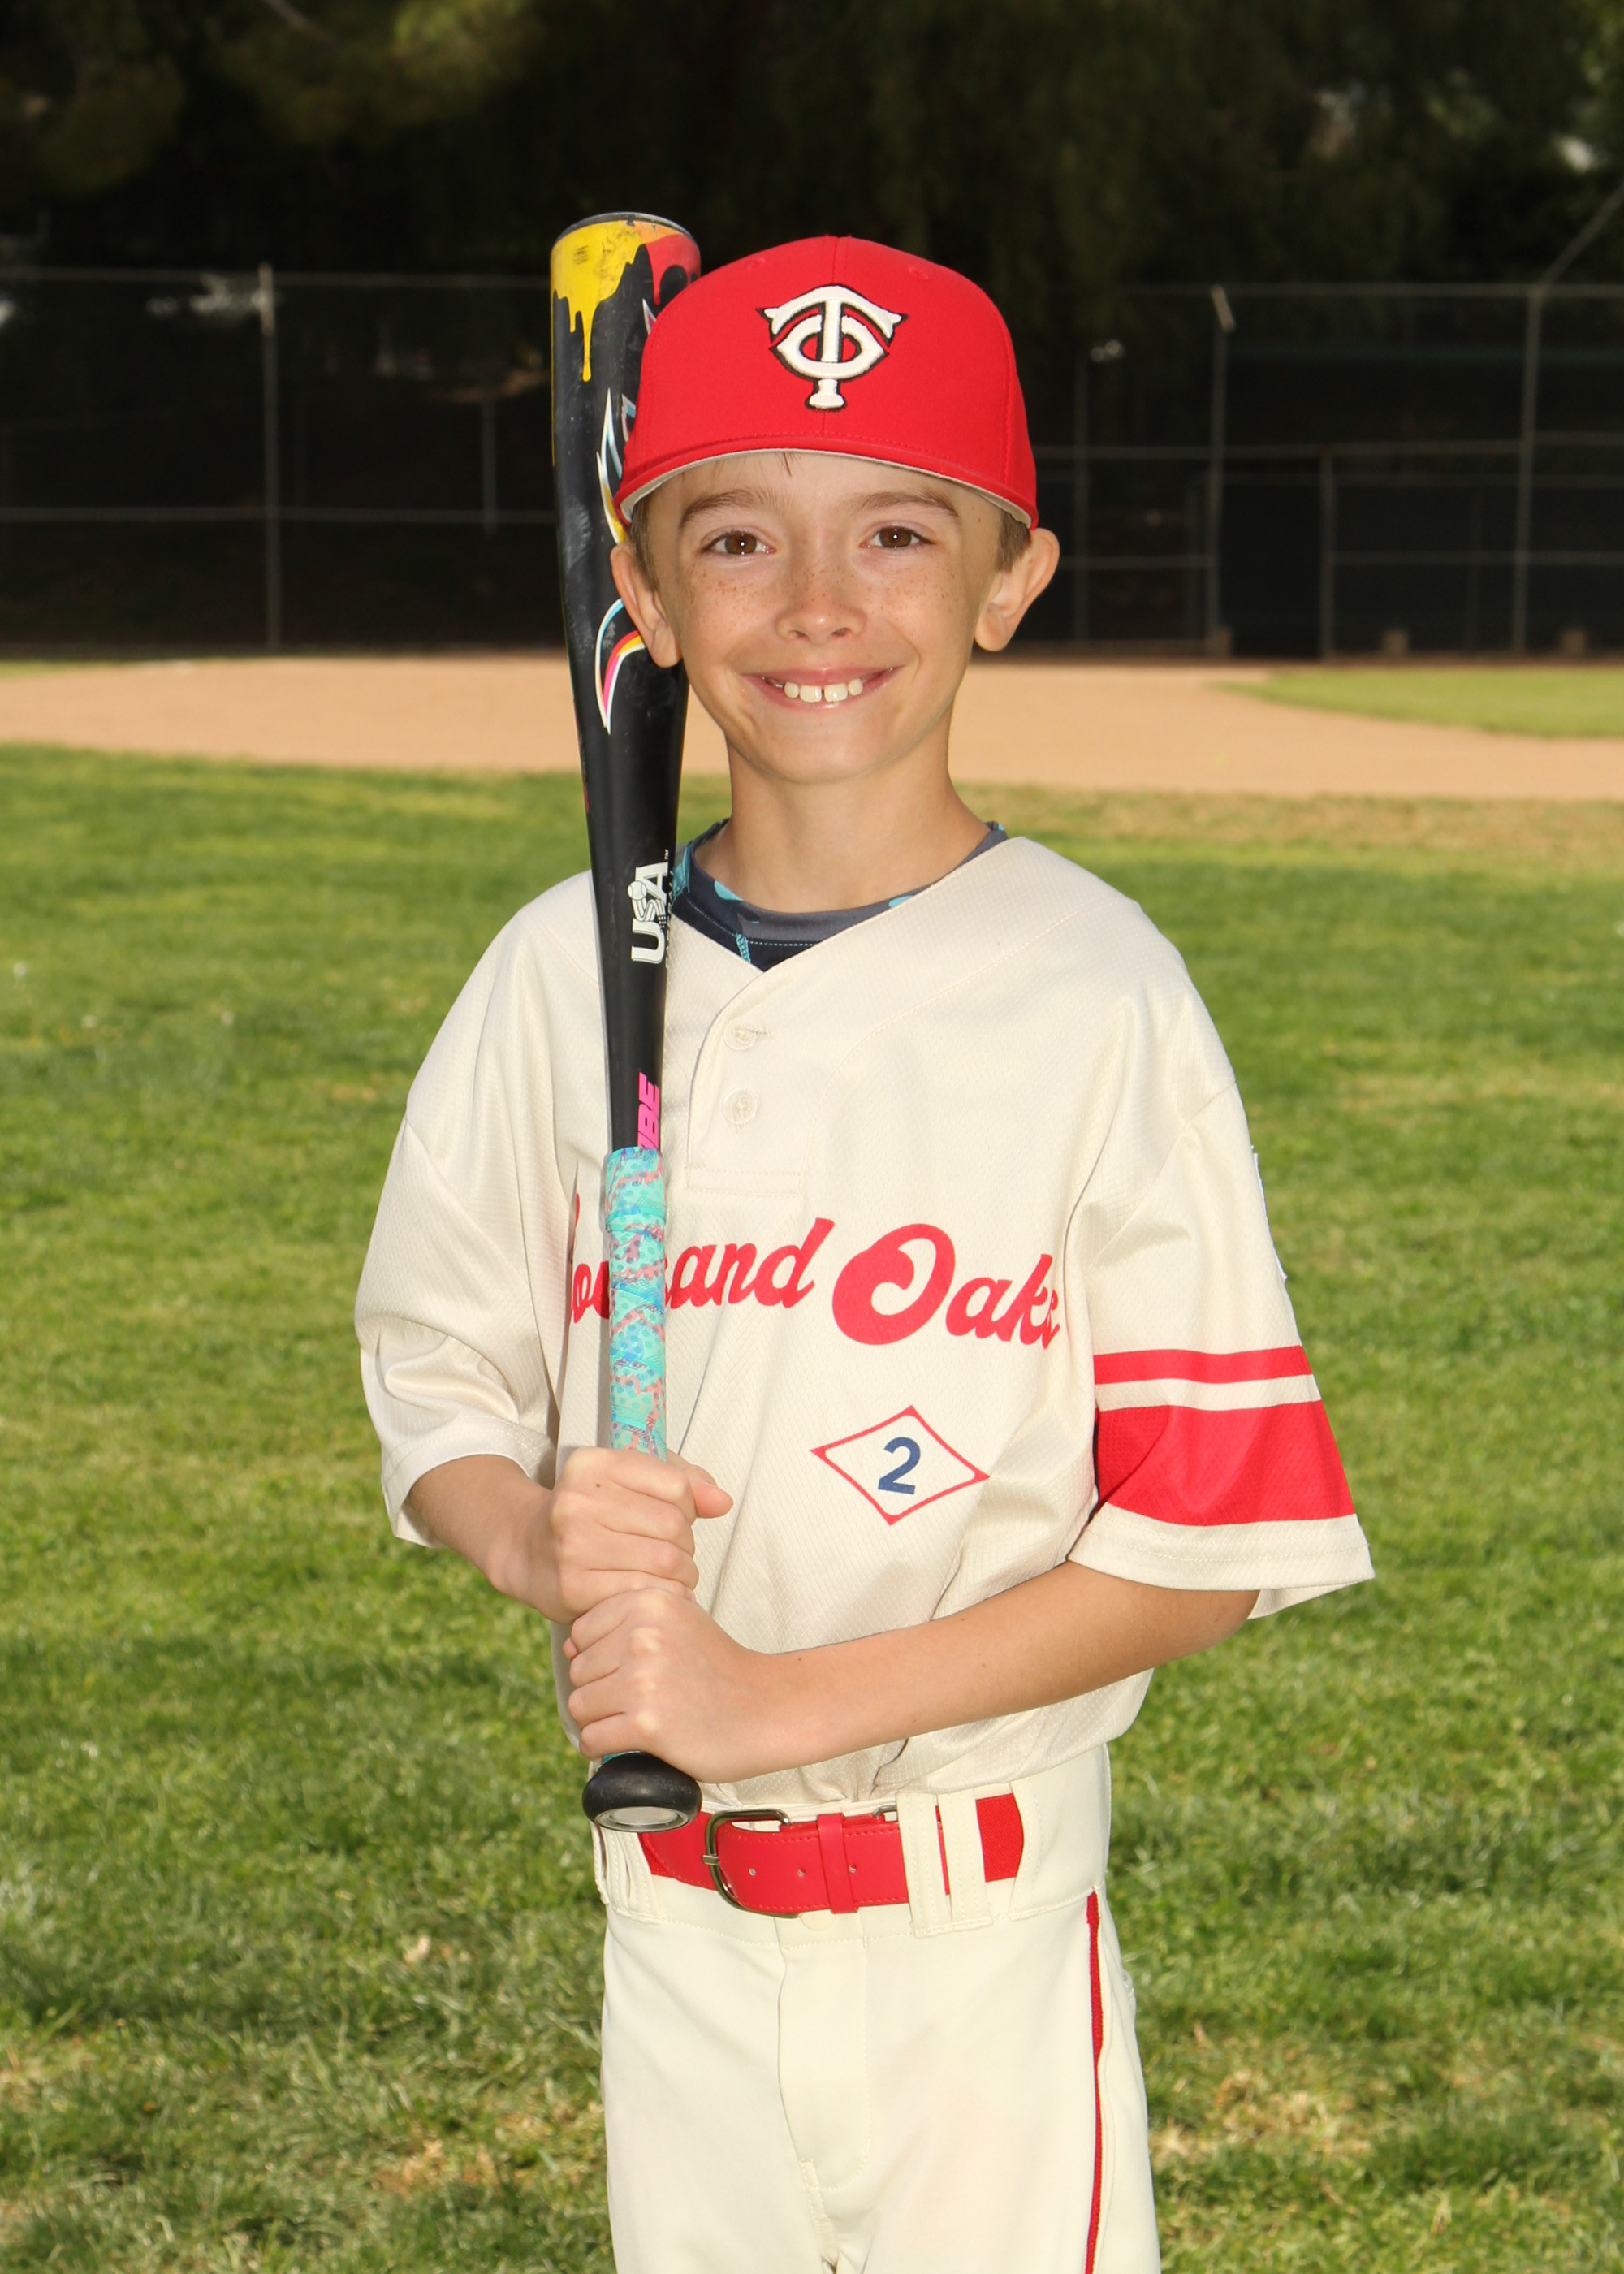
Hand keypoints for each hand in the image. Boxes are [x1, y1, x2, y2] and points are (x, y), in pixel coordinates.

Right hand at [515, 1448, 730, 1624]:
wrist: (528, 1550)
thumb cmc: (592, 1511)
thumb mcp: (629, 1479)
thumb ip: (683, 1481)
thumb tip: (722, 1501)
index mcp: (594, 1464)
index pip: (675, 1484)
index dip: (689, 1506)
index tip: (679, 1517)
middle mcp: (578, 1500)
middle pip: (673, 1525)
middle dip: (687, 1545)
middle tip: (678, 1554)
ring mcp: (573, 1545)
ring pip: (664, 1561)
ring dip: (682, 1574)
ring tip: (673, 1575)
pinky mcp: (574, 1587)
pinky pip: (643, 1592)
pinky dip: (663, 1596)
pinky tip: (656, 1593)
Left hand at [564, 1589, 790, 1784]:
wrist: (766, 1709)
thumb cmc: (718, 1669)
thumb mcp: (679, 1620)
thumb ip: (629, 1622)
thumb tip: (567, 1647)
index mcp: (648, 1602)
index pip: (581, 1633)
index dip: (600, 1657)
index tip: (632, 1670)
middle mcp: (642, 1635)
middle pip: (578, 1671)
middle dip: (599, 1690)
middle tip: (640, 1700)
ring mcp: (644, 1680)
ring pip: (579, 1706)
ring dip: (600, 1720)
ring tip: (633, 1720)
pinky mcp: (646, 1724)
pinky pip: (592, 1739)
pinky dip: (603, 1747)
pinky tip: (628, 1742)